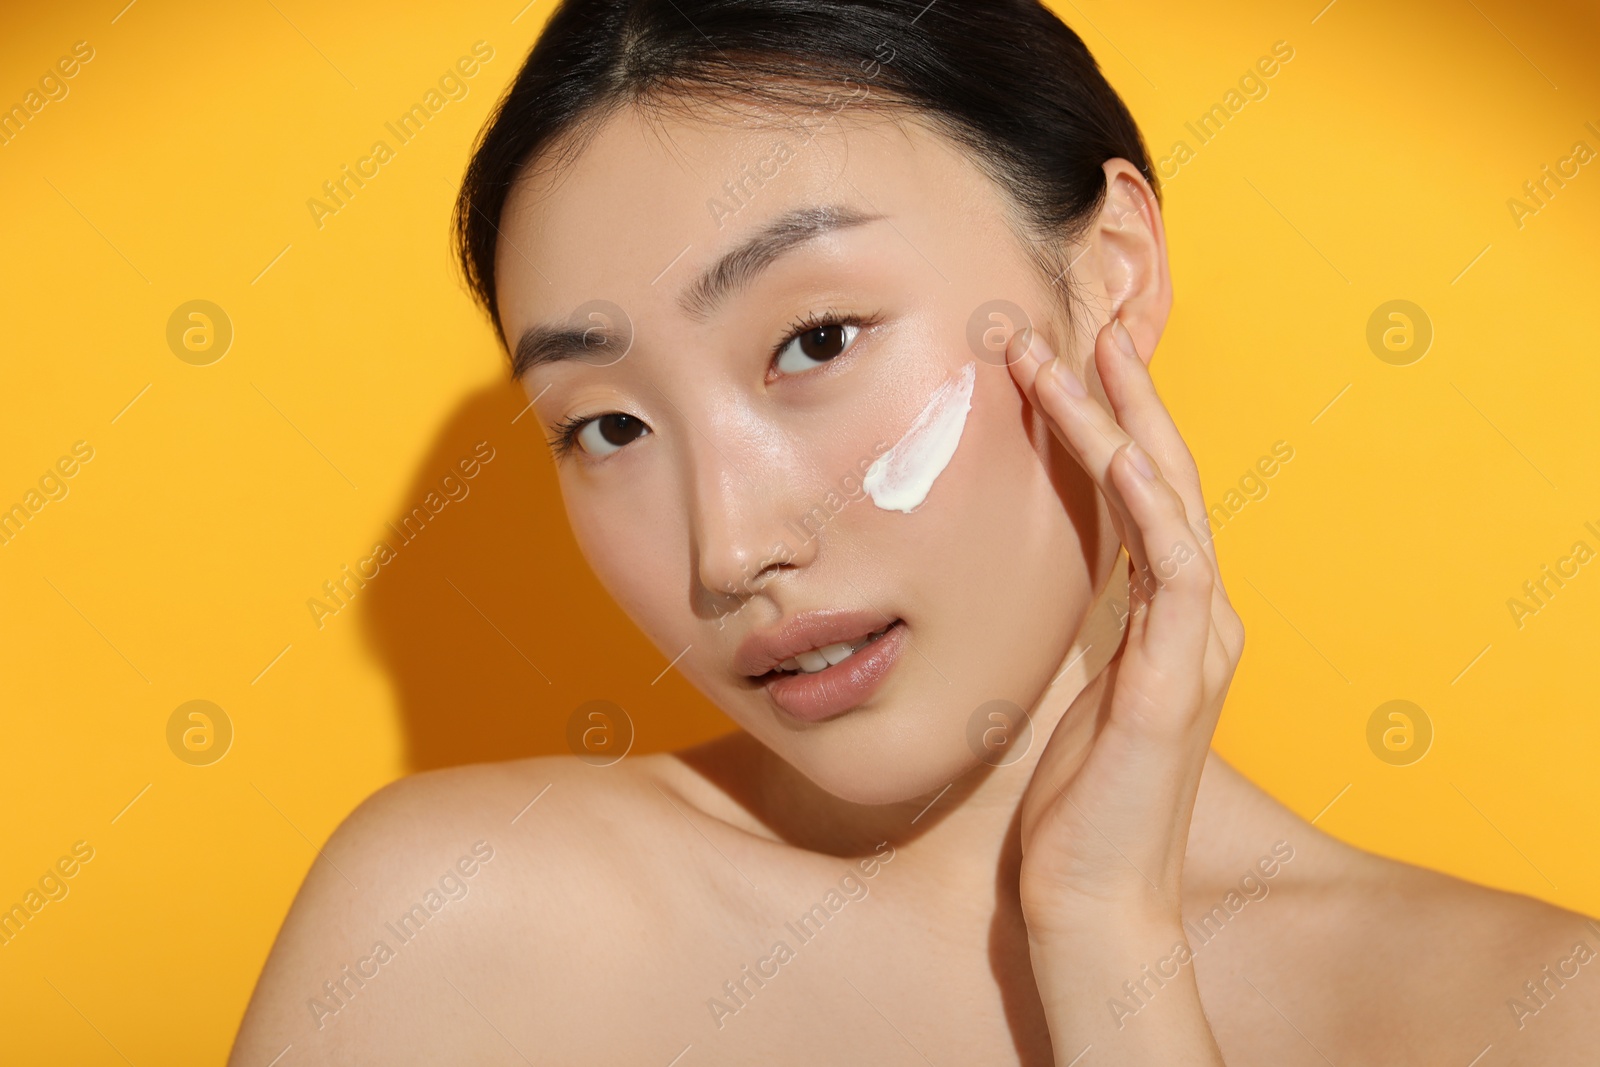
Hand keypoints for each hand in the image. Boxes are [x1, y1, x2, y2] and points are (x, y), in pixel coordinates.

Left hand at [1006, 315, 1243, 1061]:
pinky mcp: (1176, 677)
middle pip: (1161, 475)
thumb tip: (1004, 572)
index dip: (1110, 420)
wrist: (1093, 895)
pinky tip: (1113, 447)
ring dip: (1121, 422)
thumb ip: (1059, 625)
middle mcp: (1193, 616)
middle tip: (1072, 323)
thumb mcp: (1061, 686)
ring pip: (1166, 500)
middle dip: (1119, 395)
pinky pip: (1171, 567)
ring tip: (1074, 353)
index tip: (1064, 359)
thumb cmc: (1072, 799)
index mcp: (1165, 616)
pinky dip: (1147, 502)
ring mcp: (1195, 642)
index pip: (1141, 492)